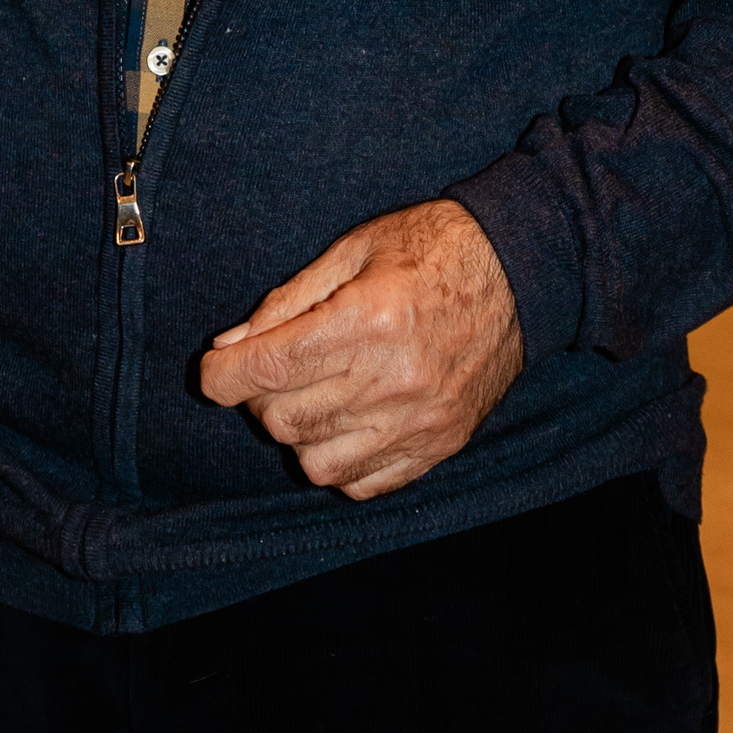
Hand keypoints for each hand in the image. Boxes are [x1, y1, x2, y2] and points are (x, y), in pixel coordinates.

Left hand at [198, 199, 522, 498]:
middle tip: (268, 369)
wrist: (521, 271)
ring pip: (317, 463)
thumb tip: (230, 346)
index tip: (211, 372)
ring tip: (308, 397)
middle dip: (257, 398)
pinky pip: (364, 485)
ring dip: (296, 434)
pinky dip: (339, 463)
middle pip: (284, 419)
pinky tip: (343, 425)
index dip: (221, 377)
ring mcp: (419, 421)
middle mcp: (391, 379)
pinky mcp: (439, 445)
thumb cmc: (430, 248)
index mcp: (366, 320)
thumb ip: (287, 302)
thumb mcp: (351, 250)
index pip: (267, 369)